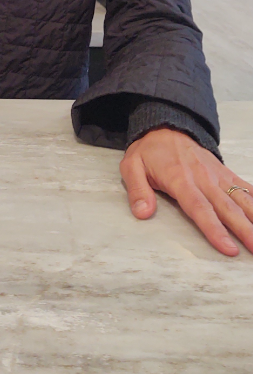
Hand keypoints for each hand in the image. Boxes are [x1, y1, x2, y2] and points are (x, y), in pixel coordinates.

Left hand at [121, 126, 252, 255]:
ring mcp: (217, 175)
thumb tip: (142, 213)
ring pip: (241, 199)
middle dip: (244, 230)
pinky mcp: (225, 172)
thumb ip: (137, 190)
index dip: (215, 229)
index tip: (229, 249)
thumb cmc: (149, 150)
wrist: (166, 125)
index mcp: (180, 179)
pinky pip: (245, 186)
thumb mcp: (131, 165)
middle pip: (226, 208)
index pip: (200, 208)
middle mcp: (203, 178)